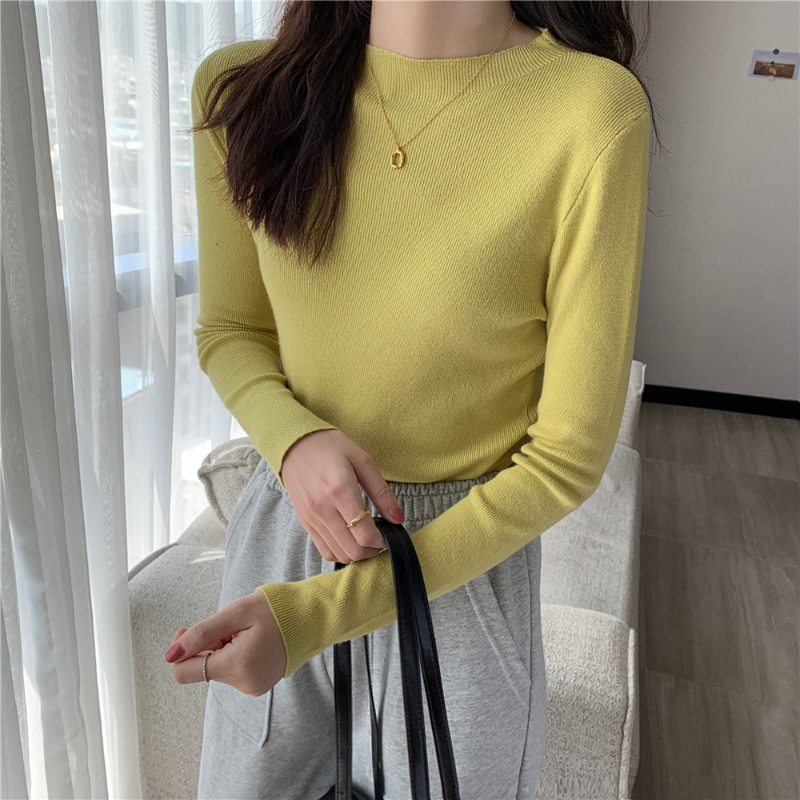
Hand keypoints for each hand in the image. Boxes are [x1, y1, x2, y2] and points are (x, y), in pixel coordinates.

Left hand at [165, 591, 286, 691]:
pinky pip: (231, 672)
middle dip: (207, 646)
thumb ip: (202, 634)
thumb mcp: (236, 613)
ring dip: (221, 650)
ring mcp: (252, 686)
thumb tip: (171, 654)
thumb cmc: (277, 610)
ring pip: (216, 669)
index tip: (189, 631)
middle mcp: (244, 683)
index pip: (184, 672)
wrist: (310, 617)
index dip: (180, 650)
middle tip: (226, 626)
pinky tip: (250, 641)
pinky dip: (233, 655)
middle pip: (202, 669)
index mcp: (237, 665)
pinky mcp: (257, 685)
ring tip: (244, 632)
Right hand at [280, 429, 404, 563]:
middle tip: (380, 537)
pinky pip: (325, 550)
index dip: (383, 541)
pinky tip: (350, 537)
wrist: (294, 443)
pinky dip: (341, 551)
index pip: (364, 534)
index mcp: (340, 490)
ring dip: (358, 553)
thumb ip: (382, 493)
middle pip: (353, 551)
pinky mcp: (305, 522)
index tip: (389, 534)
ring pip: (340, 555)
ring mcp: (311, 518)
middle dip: (373, 550)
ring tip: (366, 536)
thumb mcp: (363, 461)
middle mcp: (323, 508)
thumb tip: (398, 519)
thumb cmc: (331, 447)